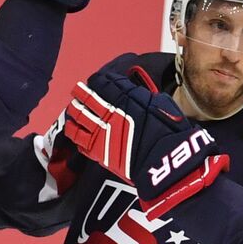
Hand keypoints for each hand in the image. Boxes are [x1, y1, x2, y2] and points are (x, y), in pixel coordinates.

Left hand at [63, 66, 227, 215]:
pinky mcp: (97, 151)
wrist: (163, 162)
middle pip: (83, 97)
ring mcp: (99, 131)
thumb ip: (139, 95)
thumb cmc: (168, 131)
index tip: (96, 83)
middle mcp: (107, 111)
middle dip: (80, 93)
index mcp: (123, 97)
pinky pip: (79, 140)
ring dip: (74, 112)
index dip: (96, 81)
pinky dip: (77, 135)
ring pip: (76, 117)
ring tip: (75, 112)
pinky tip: (80, 133)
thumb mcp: (159, 103)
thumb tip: (131, 91)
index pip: (100, 81)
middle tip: (79, 93)